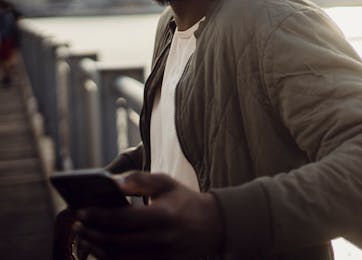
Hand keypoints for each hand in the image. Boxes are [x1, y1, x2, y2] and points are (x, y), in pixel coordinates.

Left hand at [74, 171, 222, 259]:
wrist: (213, 226)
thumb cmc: (184, 201)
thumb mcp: (167, 183)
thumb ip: (140, 180)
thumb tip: (112, 182)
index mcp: (163, 216)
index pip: (122, 219)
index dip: (98, 216)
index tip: (81, 211)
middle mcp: (161, 239)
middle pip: (116, 241)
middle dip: (92, 233)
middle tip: (78, 226)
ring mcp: (161, 256)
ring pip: (119, 258)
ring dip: (98, 249)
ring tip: (86, 238)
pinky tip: (102, 250)